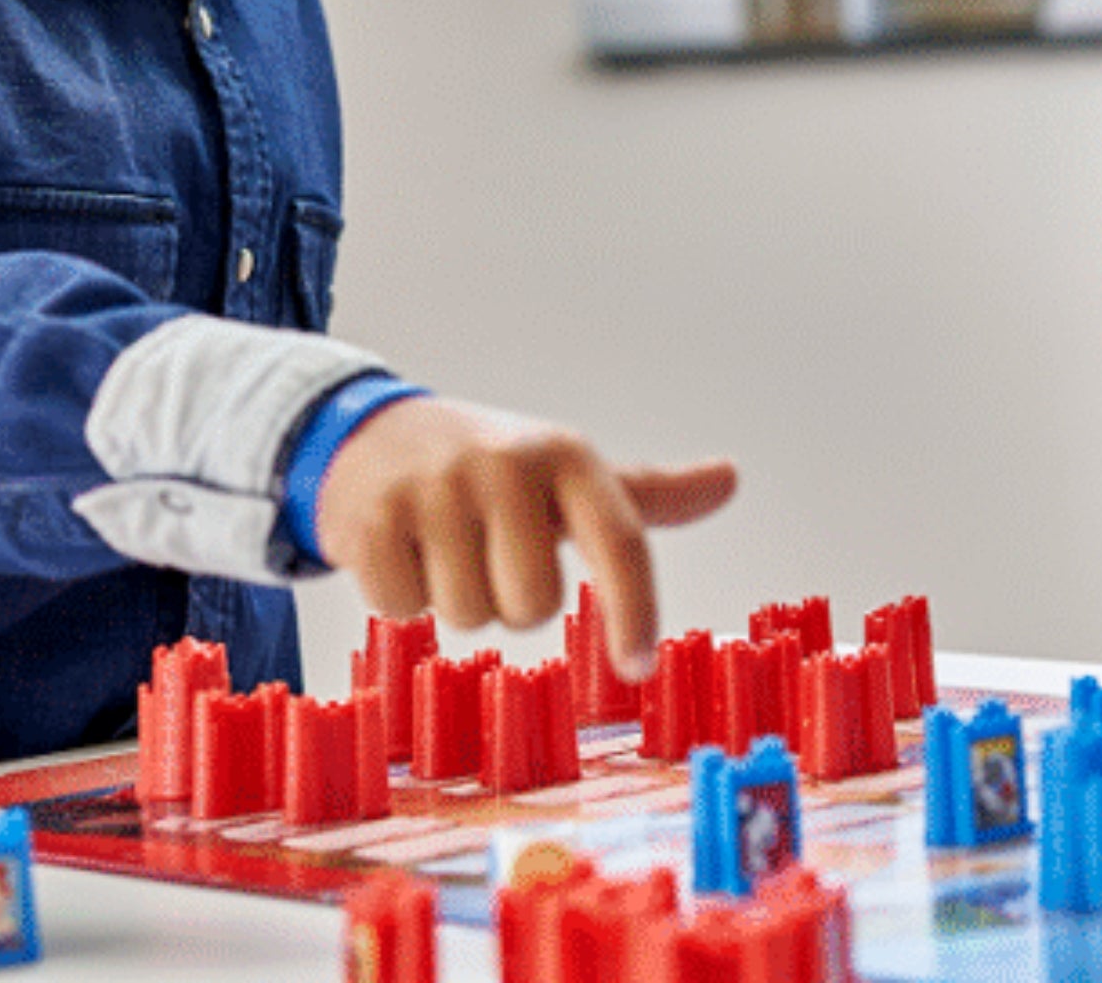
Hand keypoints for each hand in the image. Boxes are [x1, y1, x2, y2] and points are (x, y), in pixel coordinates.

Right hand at [313, 396, 736, 680]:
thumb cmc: (491, 469)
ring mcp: (434, 486)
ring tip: (443, 545)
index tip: (638, 667)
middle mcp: (505, 462)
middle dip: (512, 601)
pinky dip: (399, 597)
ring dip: (456, 600)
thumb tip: (731, 477)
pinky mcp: (370, 516)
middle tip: (490, 554)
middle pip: (535, 605)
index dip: (636, 612)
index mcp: (566, 456)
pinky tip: (398, 548)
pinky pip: (402, 608)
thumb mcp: (567, 475)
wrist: (374, 434)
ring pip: (469, 615)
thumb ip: (647, 494)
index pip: (621, 541)